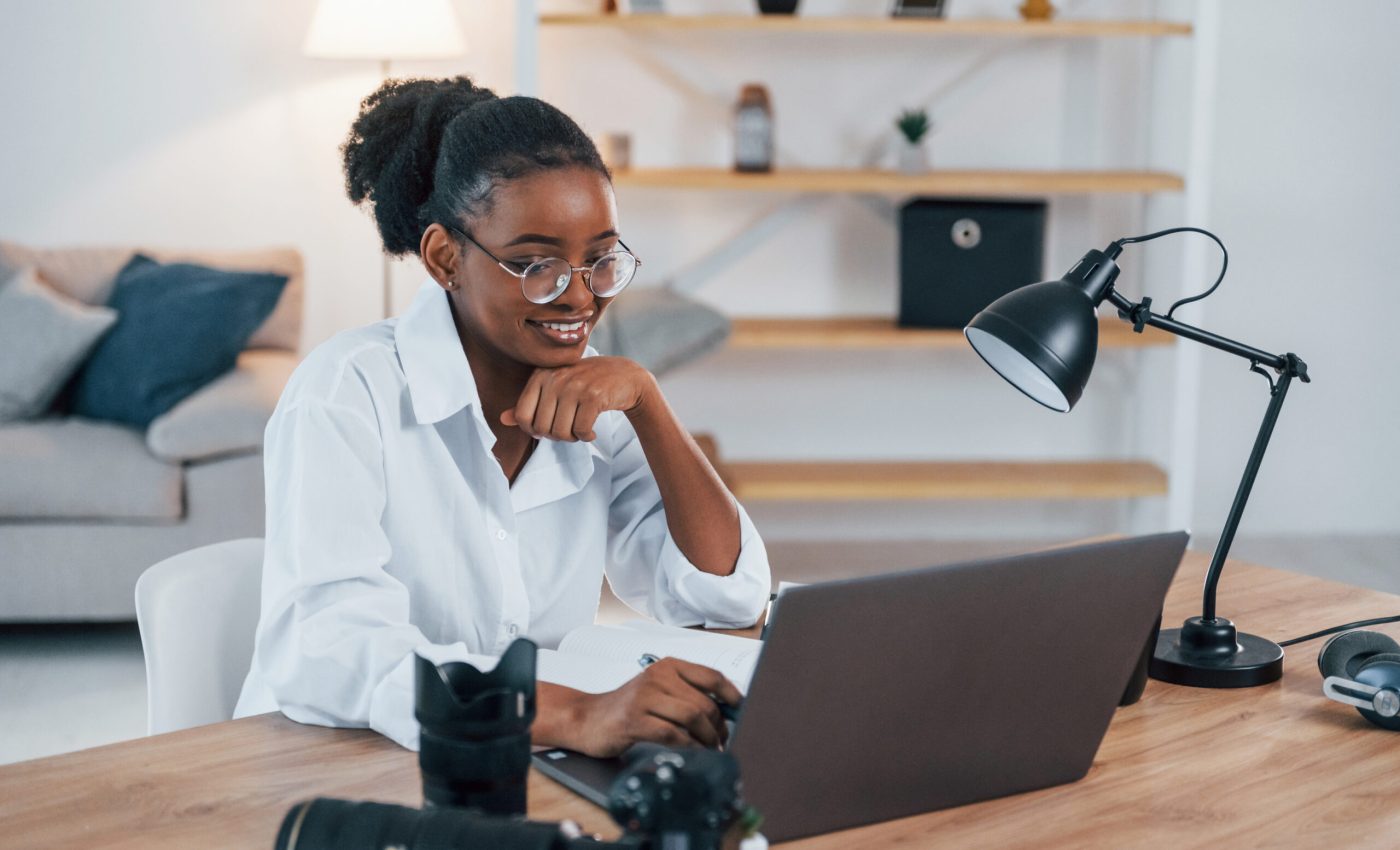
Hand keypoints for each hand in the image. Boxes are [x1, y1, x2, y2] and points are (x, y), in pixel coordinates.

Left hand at [501, 357, 658, 441]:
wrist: (625, 375)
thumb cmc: (586, 383)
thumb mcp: (555, 388)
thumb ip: (529, 403)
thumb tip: (503, 419)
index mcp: (541, 375)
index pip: (523, 415)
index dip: (534, 430)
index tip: (548, 428)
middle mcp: (556, 378)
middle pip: (542, 428)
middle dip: (556, 436)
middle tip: (569, 429)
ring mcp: (575, 385)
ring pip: (561, 432)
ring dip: (572, 438)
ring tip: (580, 429)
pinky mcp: (594, 396)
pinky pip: (581, 431)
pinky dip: (586, 437)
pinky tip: (592, 431)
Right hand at [567, 658, 742, 757]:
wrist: (587, 718)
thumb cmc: (628, 707)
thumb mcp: (659, 692)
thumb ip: (688, 695)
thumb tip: (727, 711)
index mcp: (668, 666)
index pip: (711, 676)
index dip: (732, 695)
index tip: (742, 710)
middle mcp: (657, 676)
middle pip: (703, 701)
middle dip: (719, 726)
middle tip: (721, 740)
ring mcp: (644, 697)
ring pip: (691, 716)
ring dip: (706, 738)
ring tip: (709, 749)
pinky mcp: (633, 720)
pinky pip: (672, 734)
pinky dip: (689, 746)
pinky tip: (693, 752)